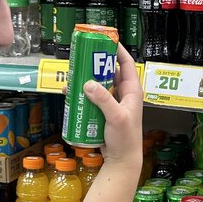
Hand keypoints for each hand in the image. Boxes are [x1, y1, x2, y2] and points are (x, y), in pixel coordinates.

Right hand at [82, 43, 142, 170]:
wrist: (122, 160)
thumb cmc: (125, 139)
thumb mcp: (116, 117)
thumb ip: (103, 100)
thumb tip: (88, 83)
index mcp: (132, 91)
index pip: (127, 64)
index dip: (117, 51)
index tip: (105, 41)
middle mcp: (123, 95)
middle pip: (110, 73)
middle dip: (96, 64)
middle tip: (83, 57)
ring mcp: (113, 104)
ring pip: (100, 85)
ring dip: (87, 80)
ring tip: (73, 74)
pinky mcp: (104, 113)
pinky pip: (92, 99)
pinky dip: (82, 95)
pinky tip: (70, 94)